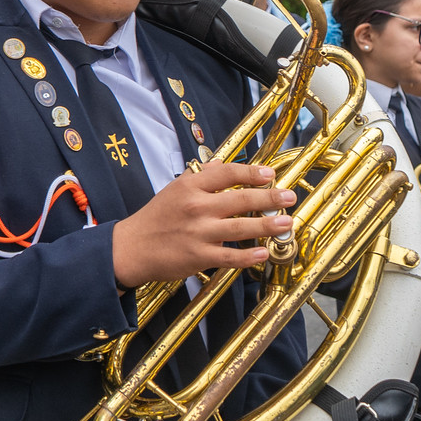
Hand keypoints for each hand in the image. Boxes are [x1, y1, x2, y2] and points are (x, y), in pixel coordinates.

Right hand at [111, 161, 295, 288]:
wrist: (131, 248)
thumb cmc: (155, 218)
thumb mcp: (174, 189)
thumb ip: (201, 176)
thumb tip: (223, 163)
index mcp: (191, 187)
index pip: (227, 174)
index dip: (251, 173)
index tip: (270, 174)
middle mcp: (196, 207)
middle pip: (240, 200)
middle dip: (269, 198)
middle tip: (289, 197)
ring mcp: (198, 233)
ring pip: (240, 228)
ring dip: (267, 226)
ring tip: (286, 223)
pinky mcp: (198, 257)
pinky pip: (229, 256)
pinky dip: (248, 256)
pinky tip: (264, 253)